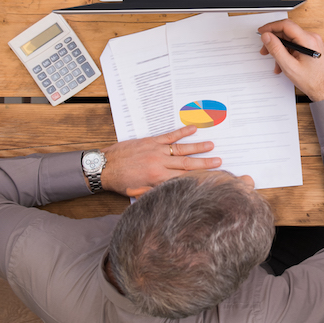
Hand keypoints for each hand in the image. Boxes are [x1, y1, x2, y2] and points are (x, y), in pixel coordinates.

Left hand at [99, 125, 219, 196]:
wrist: (103, 166)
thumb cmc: (120, 182)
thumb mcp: (138, 193)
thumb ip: (156, 192)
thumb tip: (173, 193)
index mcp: (157, 179)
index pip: (183, 178)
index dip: (198, 178)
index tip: (211, 177)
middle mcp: (160, 164)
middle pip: (187, 164)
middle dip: (205, 164)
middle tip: (219, 162)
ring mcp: (156, 151)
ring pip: (182, 149)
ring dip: (198, 147)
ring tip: (212, 146)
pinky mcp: (151, 141)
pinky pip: (169, 136)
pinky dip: (182, 132)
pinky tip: (193, 129)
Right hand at [258, 19, 323, 100]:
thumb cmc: (313, 81)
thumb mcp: (289, 66)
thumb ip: (276, 49)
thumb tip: (267, 36)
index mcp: (308, 40)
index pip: (286, 25)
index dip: (271, 27)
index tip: (261, 31)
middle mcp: (312, 38)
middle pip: (287, 32)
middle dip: (274, 41)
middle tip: (264, 50)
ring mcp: (313, 43)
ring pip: (291, 40)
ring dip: (280, 49)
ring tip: (275, 62)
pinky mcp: (312, 48)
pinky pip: (296, 45)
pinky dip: (288, 53)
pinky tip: (283, 64)